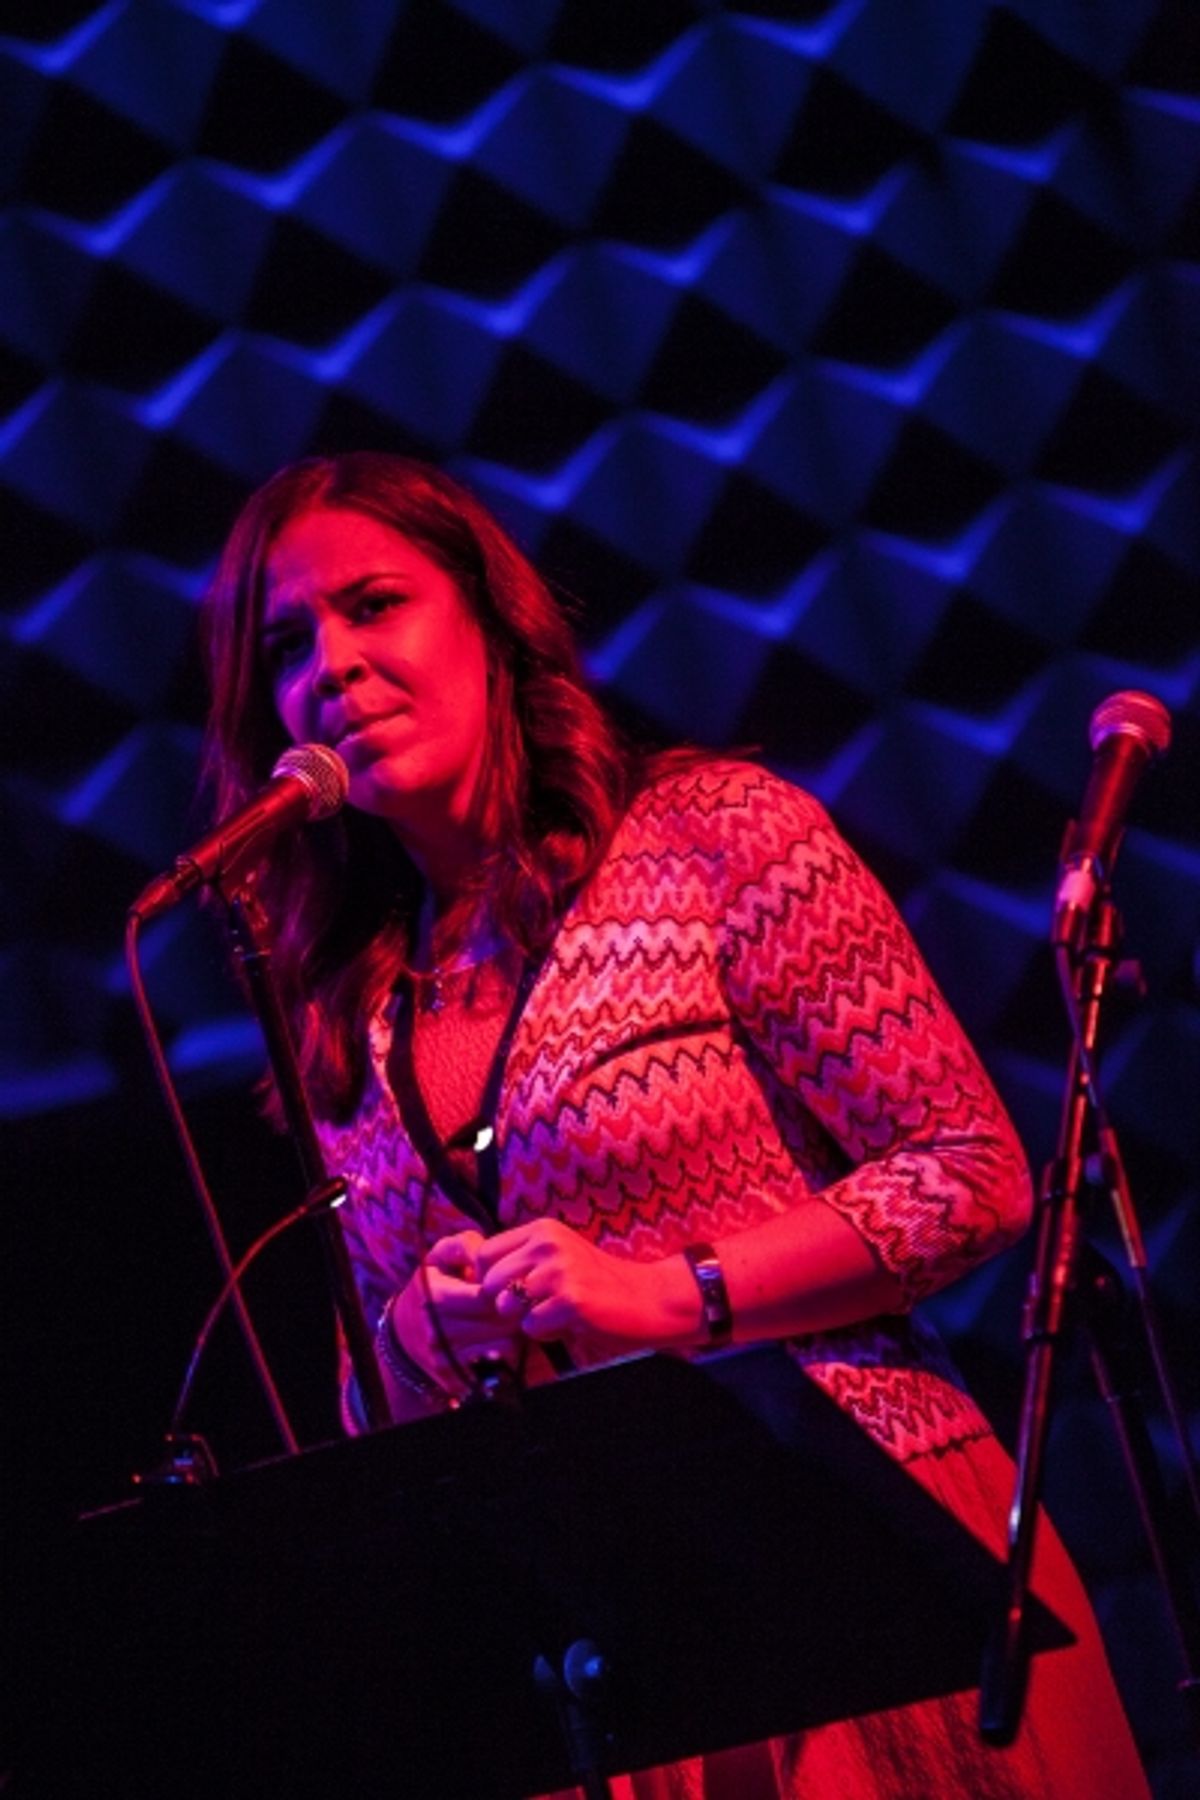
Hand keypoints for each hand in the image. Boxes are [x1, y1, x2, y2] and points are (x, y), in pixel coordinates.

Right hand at [387, 1230, 524, 1398]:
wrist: (404, 1331)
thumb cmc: (432, 1284)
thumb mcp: (441, 1256)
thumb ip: (466, 1246)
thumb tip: (489, 1254)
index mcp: (435, 1298)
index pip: (486, 1297)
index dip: (505, 1288)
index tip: (512, 1282)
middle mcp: (438, 1332)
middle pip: (499, 1323)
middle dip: (516, 1310)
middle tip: (522, 1300)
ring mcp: (446, 1359)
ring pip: (503, 1345)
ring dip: (515, 1331)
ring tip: (513, 1317)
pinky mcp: (454, 1379)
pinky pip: (496, 1366)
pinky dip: (505, 1351)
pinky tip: (502, 1338)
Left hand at [474, 1220, 700, 1362]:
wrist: (650, 1299)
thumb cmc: (600, 1285)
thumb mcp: (560, 1257)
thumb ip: (524, 1260)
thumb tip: (476, 1279)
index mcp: (543, 1230)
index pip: (486, 1254)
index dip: (492, 1280)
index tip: (512, 1293)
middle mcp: (548, 1244)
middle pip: (489, 1282)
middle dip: (505, 1304)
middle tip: (536, 1309)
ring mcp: (559, 1271)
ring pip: (506, 1306)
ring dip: (525, 1319)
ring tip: (554, 1314)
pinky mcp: (571, 1300)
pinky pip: (530, 1326)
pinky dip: (545, 1333)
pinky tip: (569, 1324)